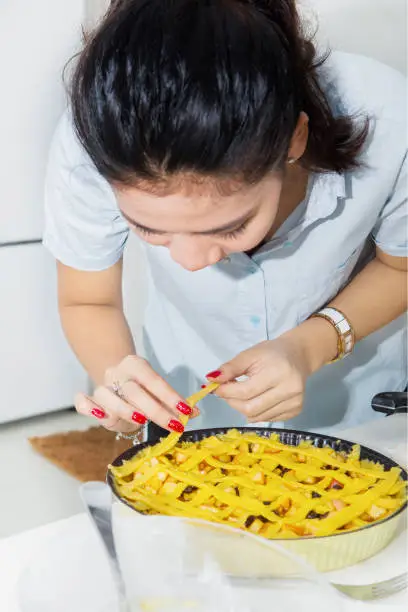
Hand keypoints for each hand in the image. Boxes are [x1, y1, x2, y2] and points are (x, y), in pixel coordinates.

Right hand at [75, 355, 195, 433]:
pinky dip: (89, 408)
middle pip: (133, 390)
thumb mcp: (156, 389)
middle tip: (173, 425)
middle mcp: (117, 373)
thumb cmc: (141, 388)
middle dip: (155, 410)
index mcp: (136, 365)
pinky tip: (101, 415)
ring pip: (108, 396)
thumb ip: (172, 401)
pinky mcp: (91, 400)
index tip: (187, 411)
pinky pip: (83, 402)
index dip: (171, 397)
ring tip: (141, 421)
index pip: (155, 380)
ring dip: (126, 410)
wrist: (115, 377)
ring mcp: (102, 386)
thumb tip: (194, 412)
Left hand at [207, 319, 337, 422]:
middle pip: (251, 408)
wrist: (298, 355)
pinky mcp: (296, 410)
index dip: (226, 392)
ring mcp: (295, 402)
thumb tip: (211, 380)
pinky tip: (257, 399)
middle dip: (233, 402)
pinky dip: (256, 412)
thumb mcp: (249, 354)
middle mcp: (289, 390)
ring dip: (243, 408)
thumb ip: (230, 368)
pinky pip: (268, 419)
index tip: (216, 388)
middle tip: (228, 392)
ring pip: (258, 417)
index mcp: (278, 372)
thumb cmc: (271, 353)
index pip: (245, 391)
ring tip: (242, 394)